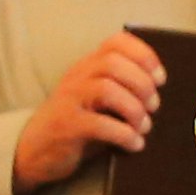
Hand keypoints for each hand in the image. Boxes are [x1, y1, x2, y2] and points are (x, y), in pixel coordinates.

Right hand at [12, 31, 165, 194]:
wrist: (34, 151)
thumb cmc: (77, 124)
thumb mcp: (98, 101)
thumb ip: (122, 89)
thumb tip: (161, 95)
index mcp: (88, 66)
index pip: (116, 42)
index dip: (143, 54)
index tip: (161, 77)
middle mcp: (77, 77)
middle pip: (113, 64)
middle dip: (142, 84)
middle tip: (154, 106)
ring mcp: (69, 100)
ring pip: (106, 89)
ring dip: (134, 109)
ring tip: (144, 126)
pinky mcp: (65, 126)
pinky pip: (98, 124)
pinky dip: (124, 134)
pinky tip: (134, 144)